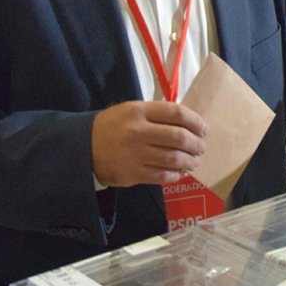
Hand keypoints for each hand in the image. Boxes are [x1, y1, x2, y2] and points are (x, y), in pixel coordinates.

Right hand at [91, 100, 206, 186]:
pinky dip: (175, 175)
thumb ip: (157, 114)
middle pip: (179, 137)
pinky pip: (162, 175)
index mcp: (139, 112)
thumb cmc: (113, 126)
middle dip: (196, 144)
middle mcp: (138, 132)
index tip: (203, 129)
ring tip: (193, 161)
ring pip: (173, 159)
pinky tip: (179, 173)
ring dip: (189, 161)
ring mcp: (135, 154)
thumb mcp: (131, 110)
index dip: (195, 121)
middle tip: (201, 148)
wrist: (83, 147)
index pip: (176, 114)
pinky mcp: (132, 174)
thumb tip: (188, 124)